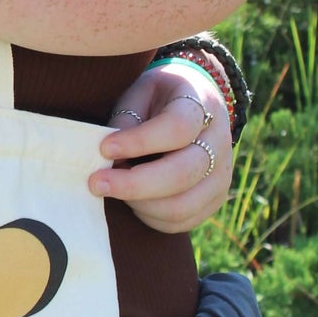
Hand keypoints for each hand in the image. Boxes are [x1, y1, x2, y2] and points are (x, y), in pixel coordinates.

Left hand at [87, 60, 231, 233]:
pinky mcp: (214, 200)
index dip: (139, 141)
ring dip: (140, 203)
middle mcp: (219, 141)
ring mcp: (221, 174)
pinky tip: (132, 201)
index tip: (105, 148)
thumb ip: (126, 119)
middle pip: (182, 174)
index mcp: (200, 104)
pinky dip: (150, 217)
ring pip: (182, 205)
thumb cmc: (157, 101)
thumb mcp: (139, 94)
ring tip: (114, 189)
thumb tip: (111, 157)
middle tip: (96, 183)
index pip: (177, 128)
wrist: (194, 110)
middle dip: (134, 184)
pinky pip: (181, 221)